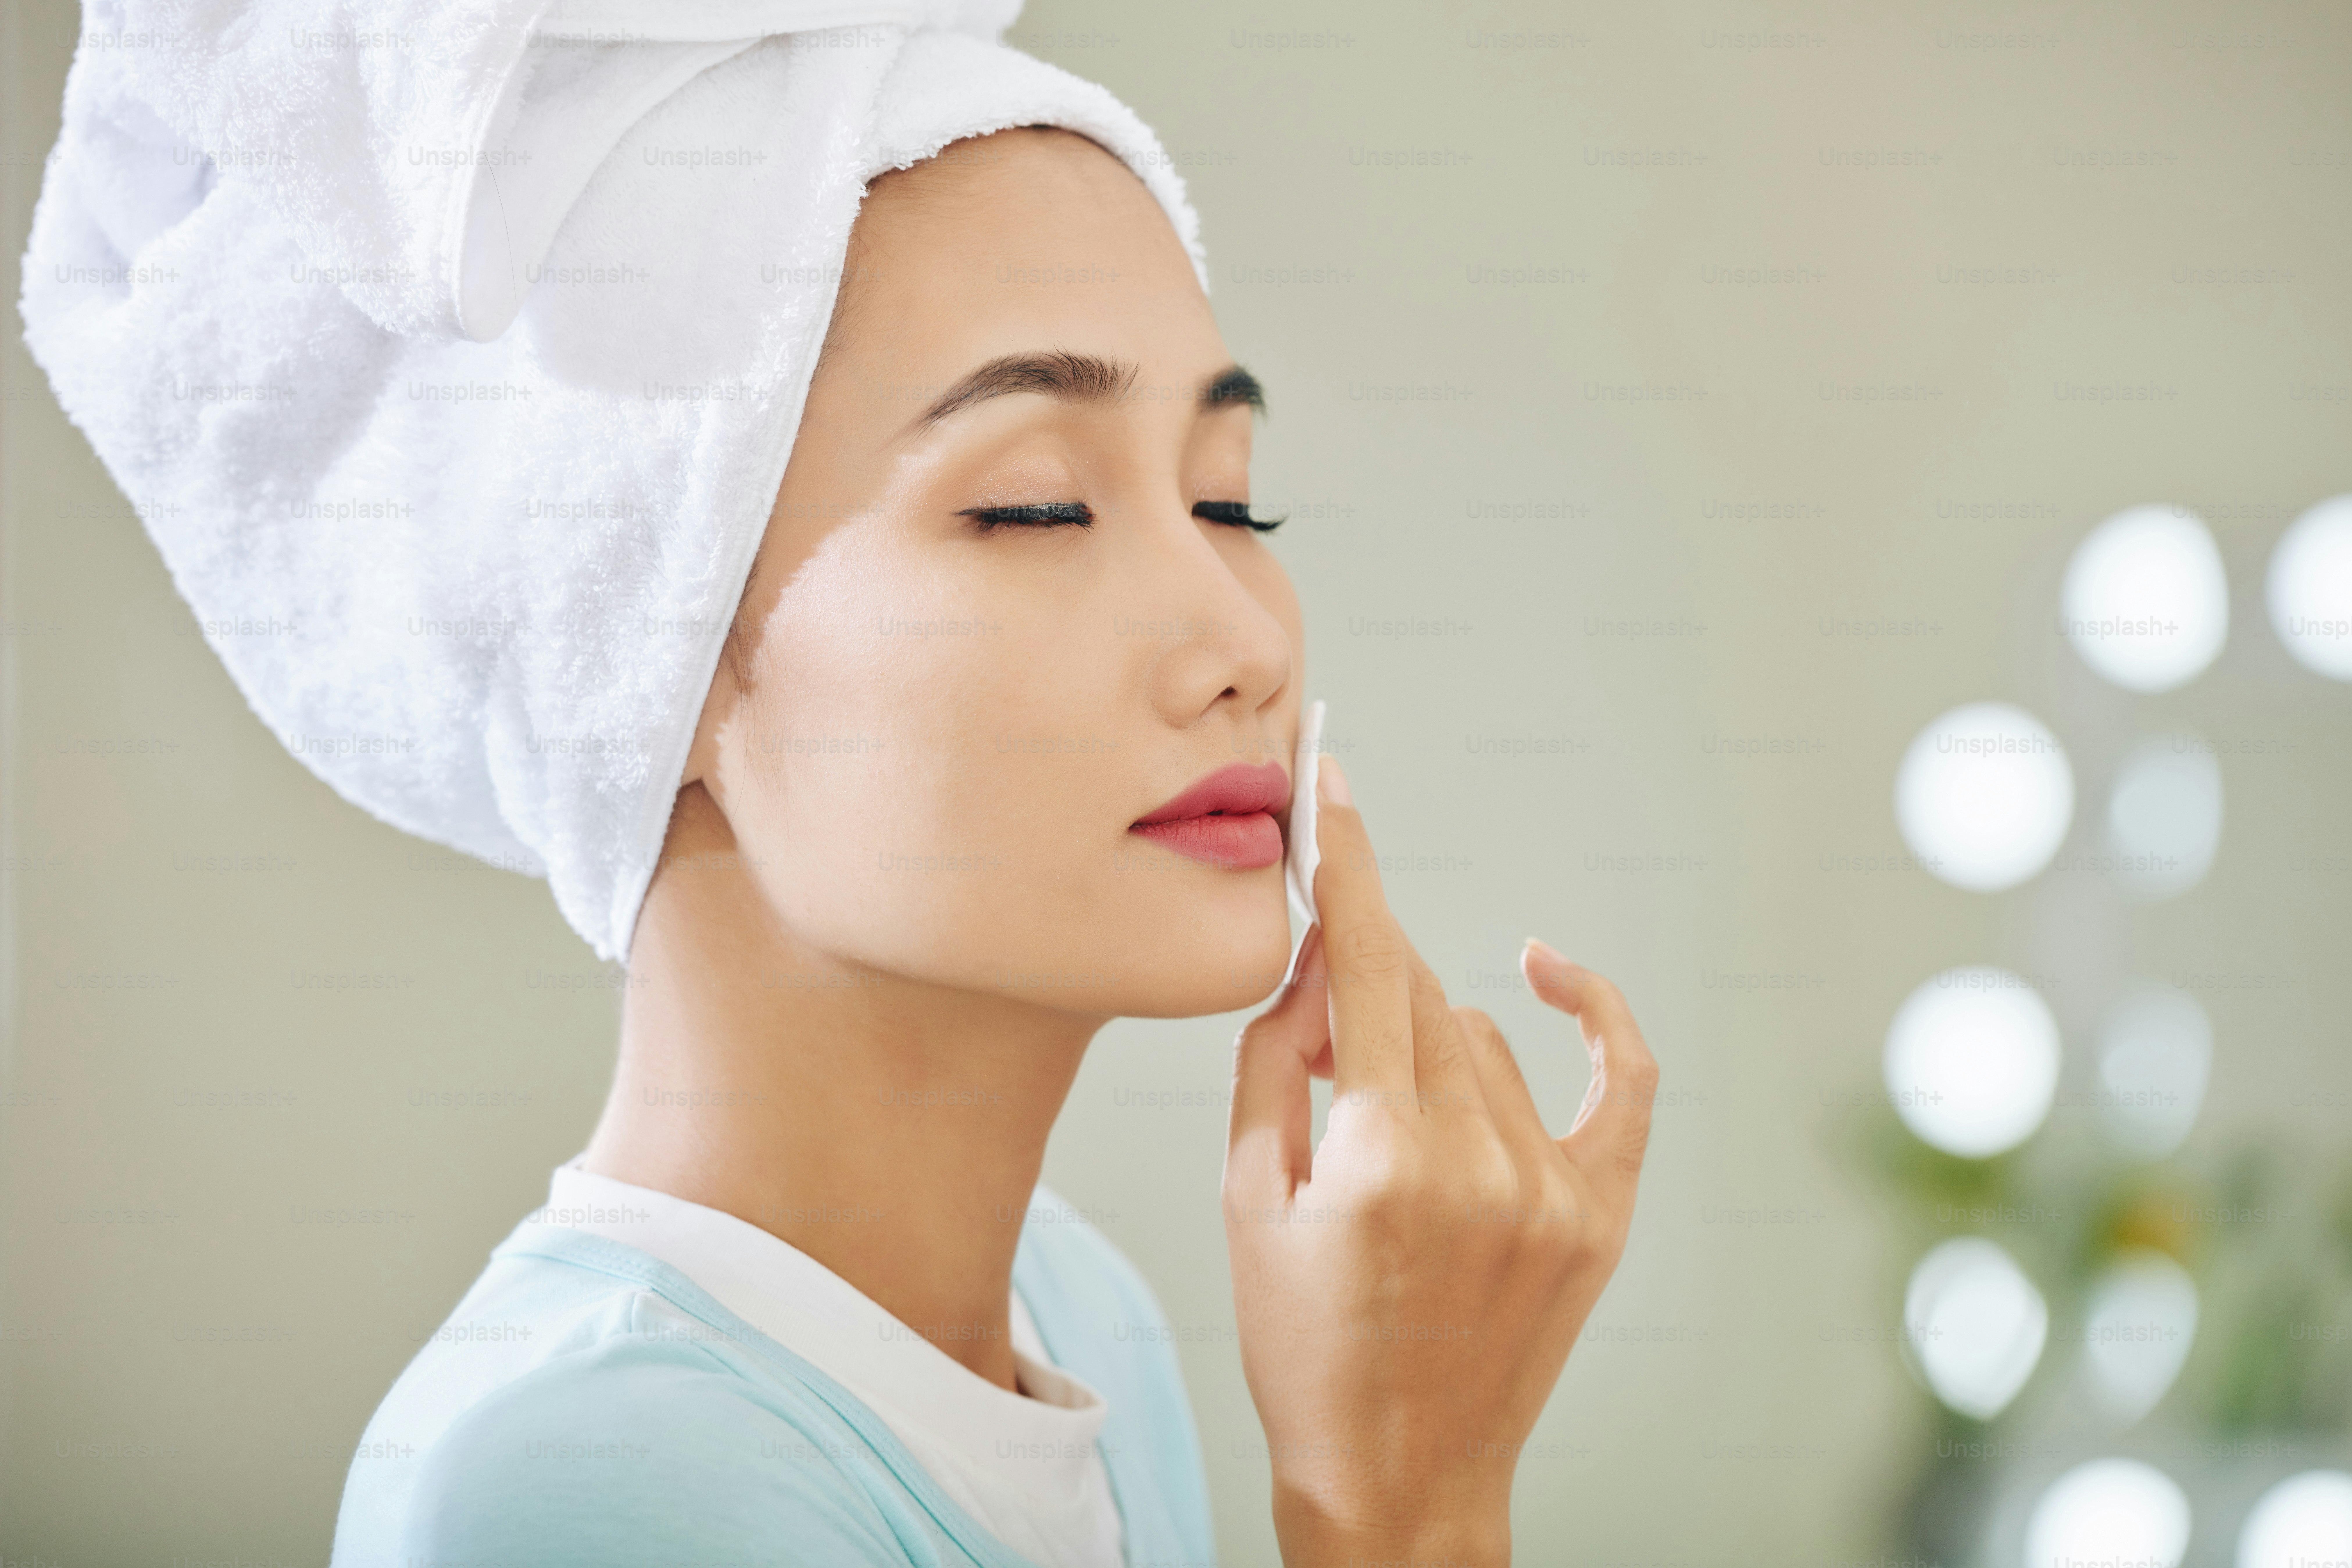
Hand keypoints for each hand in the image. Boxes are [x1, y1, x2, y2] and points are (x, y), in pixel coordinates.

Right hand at [1223, 756, 1658, 1566]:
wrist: (1397, 1480)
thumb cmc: (1304, 1347)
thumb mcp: (1248, 1199)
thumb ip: (1276, 1062)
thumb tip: (1313, 965)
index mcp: (1377, 1155)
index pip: (1363, 962)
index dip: (1346, 866)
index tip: (1336, 790)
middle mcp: (1475, 1161)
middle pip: (1418, 994)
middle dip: (1362, 981)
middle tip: (1324, 1024)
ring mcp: (1551, 1189)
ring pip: (1483, 1037)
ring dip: (1430, 1042)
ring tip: (1386, 1122)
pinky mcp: (1601, 1217)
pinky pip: (1625, 1079)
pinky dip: (1594, 1012)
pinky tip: (1551, 973)